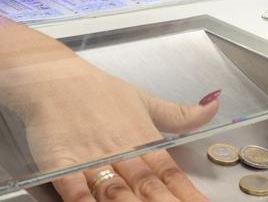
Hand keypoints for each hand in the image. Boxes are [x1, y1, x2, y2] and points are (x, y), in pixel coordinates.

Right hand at [0, 53, 219, 200]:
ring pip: (115, 192)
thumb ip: (179, 113)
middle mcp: (120, 153)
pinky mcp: (61, 165)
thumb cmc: (97, 91)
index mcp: (142, 140)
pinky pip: (75, 190)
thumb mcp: (143, 100)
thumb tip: (215, 104)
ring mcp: (91, 160)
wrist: (52, 77)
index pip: (170, 174)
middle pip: (147, 188)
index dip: (187, 194)